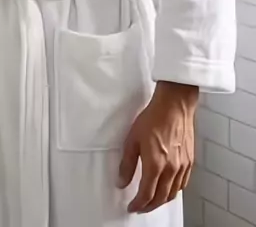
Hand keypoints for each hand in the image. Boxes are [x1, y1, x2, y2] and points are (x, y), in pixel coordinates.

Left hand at [118, 82, 197, 213]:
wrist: (174, 104)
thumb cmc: (154, 117)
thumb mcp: (132, 139)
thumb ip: (127, 163)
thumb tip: (121, 181)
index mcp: (155, 165)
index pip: (146, 195)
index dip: (138, 204)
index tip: (132, 206)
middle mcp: (171, 169)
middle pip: (160, 198)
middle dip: (149, 206)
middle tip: (140, 207)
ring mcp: (182, 166)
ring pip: (172, 194)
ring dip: (161, 201)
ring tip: (152, 200)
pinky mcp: (190, 161)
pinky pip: (182, 184)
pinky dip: (174, 191)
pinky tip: (168, 188)